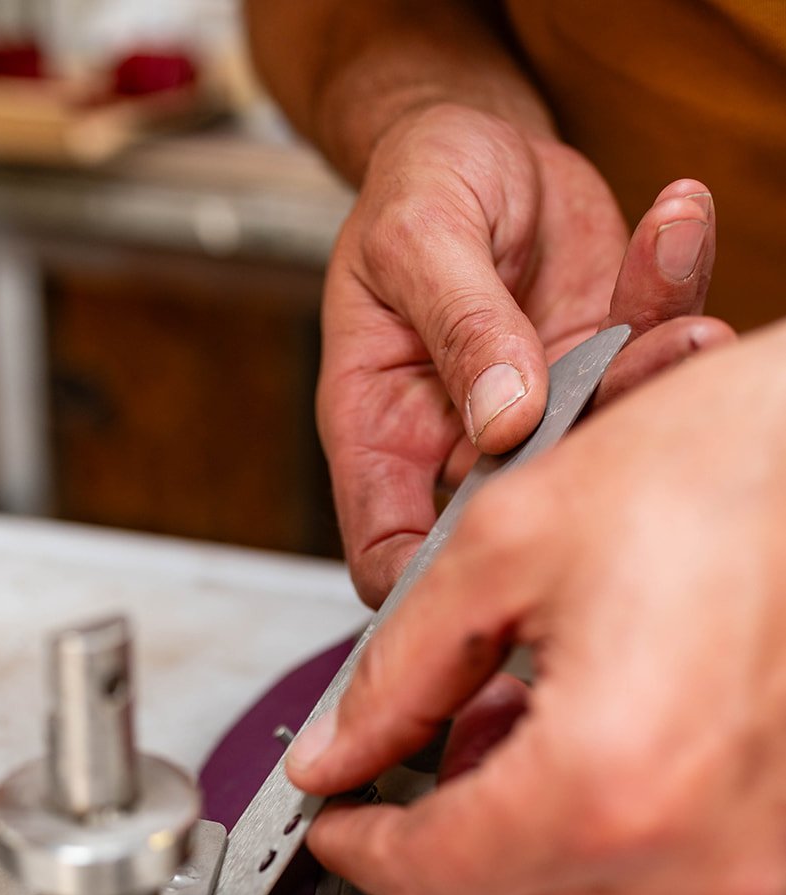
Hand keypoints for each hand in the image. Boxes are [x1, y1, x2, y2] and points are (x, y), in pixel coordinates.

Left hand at [286, 323, 785, 894]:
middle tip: (423, 768)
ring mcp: (758, 875)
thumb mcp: (516, 539)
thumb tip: (338, 748)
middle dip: (437, 857)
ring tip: (529, 727)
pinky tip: (609, 744)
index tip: (338, 815)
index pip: (430, 875)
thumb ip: (400, 668)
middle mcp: (695, 859)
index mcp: (608, 781)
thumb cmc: (745, 463)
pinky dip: (611, 843)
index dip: (359, 844)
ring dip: (524, 852)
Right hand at [322, 102, 733, 604]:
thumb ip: (458, 326)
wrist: (481, 142)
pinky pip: (654, 351)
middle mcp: (464, 441)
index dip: (426, 581)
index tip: (490, 557)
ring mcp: (544, 413)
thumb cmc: (415, 189)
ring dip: (654, 375)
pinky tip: (676, 221)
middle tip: (626, 382)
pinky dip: (678, 290)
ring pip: (604, 437)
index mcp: (382, 430)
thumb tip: (504, 418)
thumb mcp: (414, 238)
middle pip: (516, 512)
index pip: (388, 547)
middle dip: (583, 469)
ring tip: (682, 318)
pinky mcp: (605, 367)